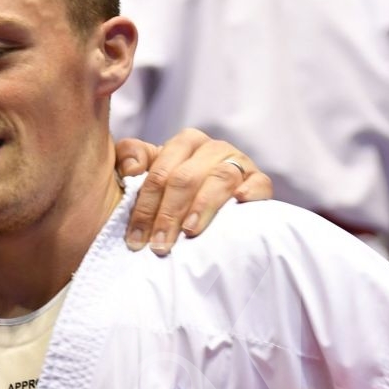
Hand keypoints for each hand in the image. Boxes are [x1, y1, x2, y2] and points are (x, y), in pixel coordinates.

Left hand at [116, 128, 271, 254]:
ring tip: (190, 231)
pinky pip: (259, 182)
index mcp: (184, 143)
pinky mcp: (259, 180)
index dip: (145, 207)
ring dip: (203, 205)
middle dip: (169, 214)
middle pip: (186, 177)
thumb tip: (131, 168)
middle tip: (159, 245)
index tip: (135, 238)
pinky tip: (240, 200)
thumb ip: (129, 159)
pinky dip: (251, 190)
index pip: (159, 172)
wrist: (206, 208)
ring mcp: (238, 162)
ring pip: (220, 178)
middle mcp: (212, 148)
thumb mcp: (146, 176)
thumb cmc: (172, 194)